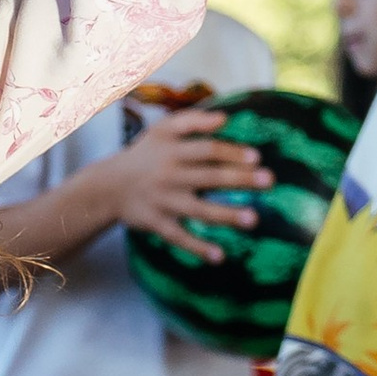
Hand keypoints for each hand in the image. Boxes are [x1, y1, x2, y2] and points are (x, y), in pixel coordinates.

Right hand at [108, 103, 269, 256]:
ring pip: (197, 209)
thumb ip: (193, 121)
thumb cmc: (145, 155)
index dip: (231, 153)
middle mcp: (169, 176)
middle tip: (268, 181)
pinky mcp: (156, 224)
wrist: (108, 186)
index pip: (207, 150)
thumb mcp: (162, 131)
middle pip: (208, 177)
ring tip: (252, 220)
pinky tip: (219, 257)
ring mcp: (163, 202)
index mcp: (173, 151)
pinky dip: (197, 247)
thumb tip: (225, 118)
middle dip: (239, 179)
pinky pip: (178, 237)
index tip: (256, 158)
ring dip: (225, 215)